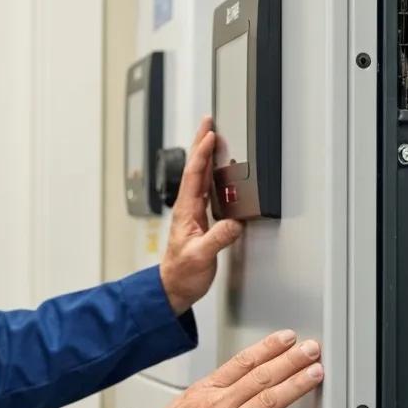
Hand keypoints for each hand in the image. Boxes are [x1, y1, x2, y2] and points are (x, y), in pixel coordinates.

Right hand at [112, 331, 322, 407]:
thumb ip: (205, 403)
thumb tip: (220, 397)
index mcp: (204, 393)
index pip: (241, 362)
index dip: (267, 348)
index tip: (284, 338)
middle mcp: (218, 406)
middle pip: (261, 375)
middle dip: (290, 359)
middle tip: (311, 348)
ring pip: (269, 399)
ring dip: (296, 384)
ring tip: (315, 373)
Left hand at [160, 117, 243, 314]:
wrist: (174, 286)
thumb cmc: (182, 273)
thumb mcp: (200, 257)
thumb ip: (217, 239)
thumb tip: (233, 224)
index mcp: (186, 211)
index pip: (195, 175)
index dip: (202, 154)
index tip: (210, 135)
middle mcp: (188, 208)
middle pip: (195, 168)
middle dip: (201, 143)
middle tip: (207, 121)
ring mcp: (193, 212)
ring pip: (200, 175)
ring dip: (205, 154)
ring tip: (212, 136)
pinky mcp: (199, 220)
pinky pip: (206, 188)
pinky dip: (211, 173)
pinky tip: (216, 169)